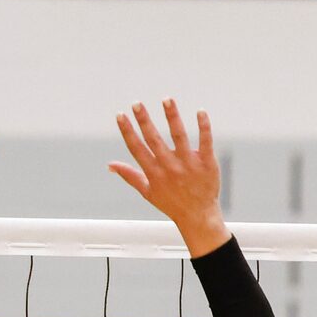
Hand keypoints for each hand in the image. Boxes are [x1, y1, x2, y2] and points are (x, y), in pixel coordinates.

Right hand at [110, 100, 228, 256]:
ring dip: (172, 117)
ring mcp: (189, 165)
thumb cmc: (171, 203)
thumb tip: (110, 165)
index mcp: (154, 173)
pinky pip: (205, 142)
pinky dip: (203, 127)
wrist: (198, 217)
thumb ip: (129, 175)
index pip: (137, 148)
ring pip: (179, 137)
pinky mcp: (207, 164)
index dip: (128, 132)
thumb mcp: (147, 191)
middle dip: (144, 121)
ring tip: (166, 100)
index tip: (121, 115)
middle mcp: (170, 167)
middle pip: (154, 140)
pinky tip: (200, 112)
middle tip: (137, 103)